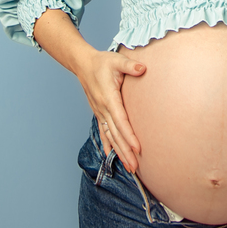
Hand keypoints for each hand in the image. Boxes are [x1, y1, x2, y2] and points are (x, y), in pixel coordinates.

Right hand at [75, 50, 145, 172]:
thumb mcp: (117, 60)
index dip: (129, 135)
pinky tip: (111, 157)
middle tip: (135, 167)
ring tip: (129, 167)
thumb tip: (142, 68)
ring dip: (119, 152)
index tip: (138, 148)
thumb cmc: (102, 62)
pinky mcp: (99, 113)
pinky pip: (103, 132)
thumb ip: (130, 65)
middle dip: (125, 151)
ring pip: (110, 136)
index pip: (120, 121)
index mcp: (109, 98)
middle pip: (116, 134)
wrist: (83, 64)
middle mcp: (103, 109)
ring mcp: (99, 112)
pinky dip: (108, 145)